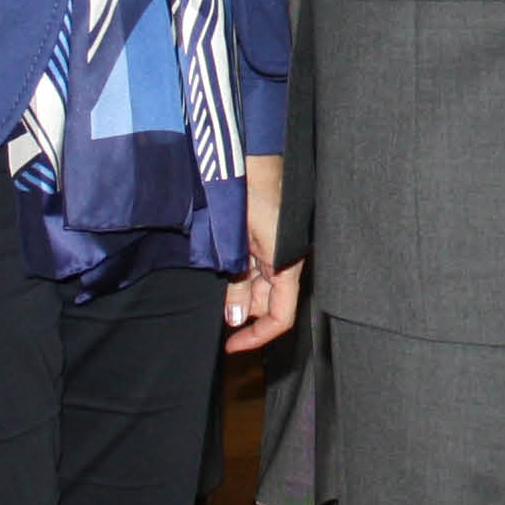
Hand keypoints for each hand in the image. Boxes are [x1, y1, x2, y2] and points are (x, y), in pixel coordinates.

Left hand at [227, 152, 302, 352]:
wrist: (247, 158)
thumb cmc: (250, 195)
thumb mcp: (239, 245)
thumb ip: (238, 284)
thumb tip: (236, 318)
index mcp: (288, 264)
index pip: (281, 316)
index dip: (258, 336)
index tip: (232, 346)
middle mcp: (285, 261)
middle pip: (266, 302)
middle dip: (241, 308)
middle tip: (215, 307)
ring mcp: (273, 249)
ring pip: (256, 285)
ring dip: (235, 289)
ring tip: (216, 277)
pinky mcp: (262, 238)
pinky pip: (251, 266)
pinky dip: (236, 274)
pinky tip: (221, 267)